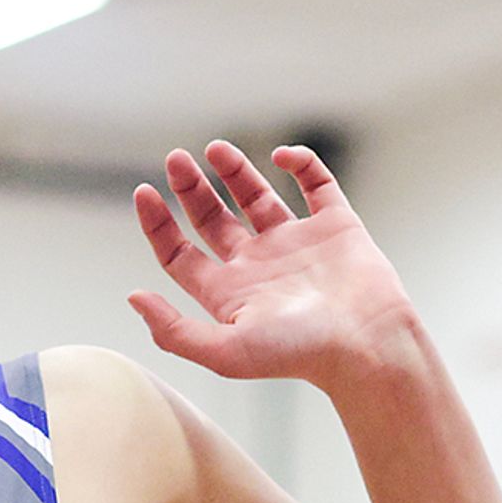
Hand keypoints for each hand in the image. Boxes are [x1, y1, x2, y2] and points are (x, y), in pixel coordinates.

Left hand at [128, 142, 417, 395]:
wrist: (368, 344)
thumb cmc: (300, 354)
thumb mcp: (225, 351)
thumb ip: (175, 331)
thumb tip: (133, 297)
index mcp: (230, 293)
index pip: (181, 254)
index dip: (158, 224)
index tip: (144, 191)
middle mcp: (259, 266)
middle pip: (212, 220)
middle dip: (191, 189)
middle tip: (175, 159)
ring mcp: (298, 244)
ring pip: (258, 198)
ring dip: (235, 170)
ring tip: (215, 148)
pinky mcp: (336, 227)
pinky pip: (316, 184)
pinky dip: (301, 163)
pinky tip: (281, 155)